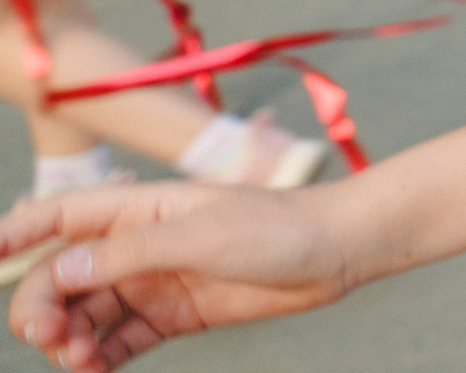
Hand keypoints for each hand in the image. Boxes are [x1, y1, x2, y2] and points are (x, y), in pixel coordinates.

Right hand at [4, 183, 355, 369]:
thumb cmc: (276, 227)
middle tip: (52, 335)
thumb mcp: (202, 235)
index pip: (60, 216)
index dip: (17, 234)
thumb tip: (60, 271)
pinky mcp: (172, 316)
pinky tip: (94, 370)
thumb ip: (131, 253)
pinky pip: (117, 342)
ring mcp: (152, 282)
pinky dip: (97, 359)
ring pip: (84, 315)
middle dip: (42, 307)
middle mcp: (136, 244)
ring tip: (80, 358)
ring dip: (68, 339)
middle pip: (62, 278)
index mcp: (138, 207)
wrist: (336, 251)